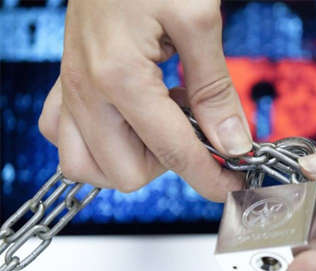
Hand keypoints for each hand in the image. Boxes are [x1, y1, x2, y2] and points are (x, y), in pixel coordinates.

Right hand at [38, 0, 251, 200]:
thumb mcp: (197, 20)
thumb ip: (215, 89)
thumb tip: (233, 142)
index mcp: (120, 77)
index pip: (174, 153)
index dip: (210, 179)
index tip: (232, 188)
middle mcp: (86, 92)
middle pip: (125, 175)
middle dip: (167, 165)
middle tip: (192, 130)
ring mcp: (70, 91)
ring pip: (88, 168)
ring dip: (130, 160)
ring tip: (160, 125)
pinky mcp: (65, 86)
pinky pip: (67, 141)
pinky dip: (99, 145)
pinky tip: (129, 120)